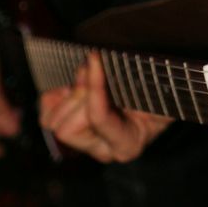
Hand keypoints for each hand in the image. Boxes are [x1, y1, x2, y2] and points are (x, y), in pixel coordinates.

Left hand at [39, 52, 171, 162]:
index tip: (95, 56)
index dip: (94, 86)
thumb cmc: (161, 90)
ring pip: (54, 125)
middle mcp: (103, 149)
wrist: (157, 96)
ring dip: (68, 95)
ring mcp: (84, 142)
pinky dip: (55, 97)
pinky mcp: (70, 130)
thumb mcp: (160, 86)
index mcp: (128, 143)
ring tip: (87, 77)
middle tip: (94, 68)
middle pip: (68, 128)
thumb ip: (143, 81)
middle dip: (79, 94)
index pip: (99, 119)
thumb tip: (107, 64)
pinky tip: (74, 86)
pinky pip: (46, 116)